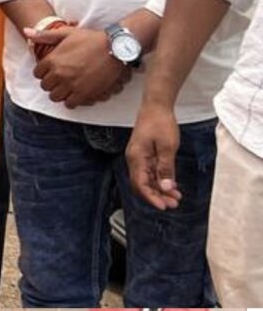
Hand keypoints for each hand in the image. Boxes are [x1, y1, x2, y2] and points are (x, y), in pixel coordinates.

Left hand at [32, 23, 127, 108]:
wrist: (115, 47)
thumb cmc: (91, 38)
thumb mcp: (67, 33)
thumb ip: (45, 35)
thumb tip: (26, 32)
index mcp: (53, 60)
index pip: (37, 73)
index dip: (44, 71)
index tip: (53, 69)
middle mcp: (59, 74)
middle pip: (45, 86)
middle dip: (51, 82)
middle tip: (61, 77)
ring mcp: (71, 85)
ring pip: (55, 97)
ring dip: (60, 92)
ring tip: (68, 85)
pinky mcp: (83, 94)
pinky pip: (69, 104)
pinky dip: (71, 100)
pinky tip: (76, 92)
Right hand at [127, 95, 182, 210]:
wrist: (156, 105)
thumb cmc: (160, 121)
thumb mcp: (168, 146)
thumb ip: (166, 168)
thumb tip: (166, 186)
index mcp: (136, 159)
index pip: (141, 185)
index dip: (152, 198)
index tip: (163, 206)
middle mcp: (134, 161)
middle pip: (143, 185)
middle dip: (157, 196)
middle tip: (172, 204)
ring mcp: (139, 158)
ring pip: (148, 180)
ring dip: (161, 189)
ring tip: (175, 196)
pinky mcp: (145, 155)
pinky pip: (151, 172)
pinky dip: (161, 179)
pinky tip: (171, 184)